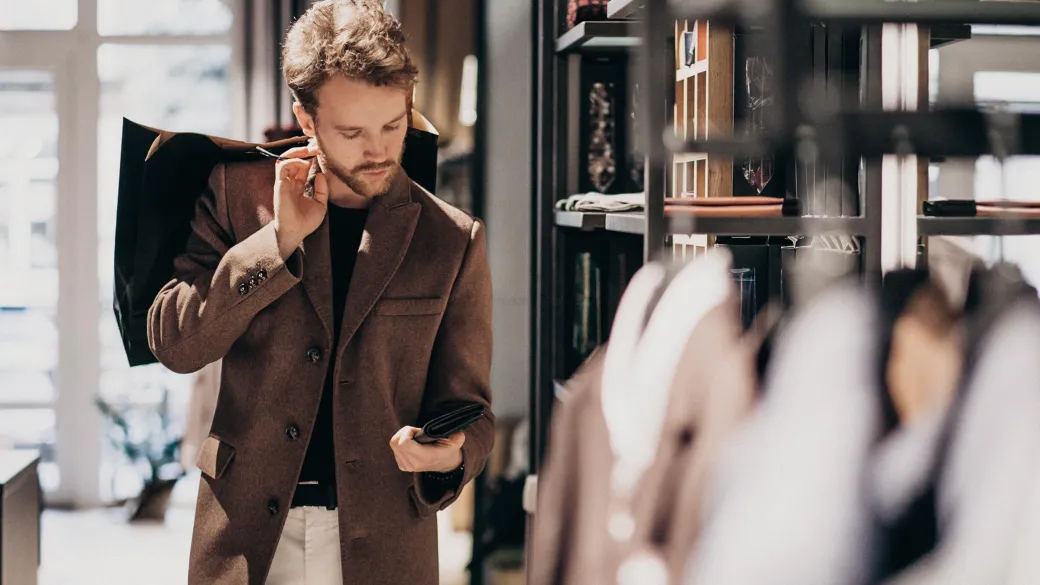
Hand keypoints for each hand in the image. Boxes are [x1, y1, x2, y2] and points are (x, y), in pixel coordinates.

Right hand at [272, 142, 327, 257]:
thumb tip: (322, 174)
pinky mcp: (279, 184)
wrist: (296, 231)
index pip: (303, 166)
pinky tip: (304, 162)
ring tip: (309, 150)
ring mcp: (284, 182)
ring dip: (297, 152)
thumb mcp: (321, 204)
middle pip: (294, 159)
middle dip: (304, 151)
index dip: (311, 158)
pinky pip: (283, 166)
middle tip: (315, 147)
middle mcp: (290, 182)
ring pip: (285, 159)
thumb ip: (322, 189)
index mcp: (299, 186)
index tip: (321, 152)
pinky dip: (293, 161)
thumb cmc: (307, 221)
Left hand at [390, 427, 464, 472]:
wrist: (444, 463)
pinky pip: (394, 448)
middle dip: (405, 432)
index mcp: (424, 458)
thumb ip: (457, 439)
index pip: (404, 443)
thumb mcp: (455, 443)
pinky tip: (412, 444)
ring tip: (415, 437)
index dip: (408, 432)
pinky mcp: (401, 465)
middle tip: (417, 432)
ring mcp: (406, 466)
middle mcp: (413, 464)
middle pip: (395, 441)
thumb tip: (459, 435)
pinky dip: (400, 442)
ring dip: (402, 436)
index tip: (418, 431)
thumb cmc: (447, 450)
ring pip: (393, 443)